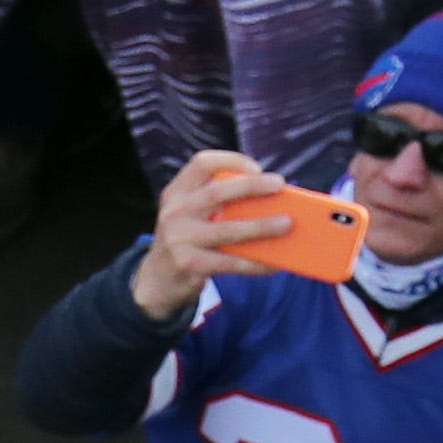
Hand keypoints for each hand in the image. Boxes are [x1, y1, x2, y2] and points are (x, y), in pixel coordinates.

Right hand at [131, 149, 294, 317]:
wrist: (155, 282)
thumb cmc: (186, 241)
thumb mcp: (190, 215)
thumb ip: (217, 203)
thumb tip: (271, 202)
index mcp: (176, 193)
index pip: (201, 163)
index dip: (231, 161)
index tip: (257, 168)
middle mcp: (175, 212)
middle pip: (217, 192)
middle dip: (252, 186)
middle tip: (279, 185)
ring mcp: (180, 239)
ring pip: (227, 229)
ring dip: (261, 226)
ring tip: (287, 224)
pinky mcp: (189, 265)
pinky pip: (230, 262)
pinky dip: (255, 263)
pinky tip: (274, 263)